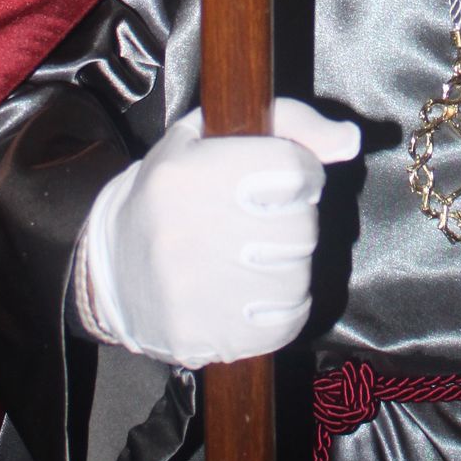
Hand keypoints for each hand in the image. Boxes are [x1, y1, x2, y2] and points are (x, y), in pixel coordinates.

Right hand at [76, 99, 361, 368]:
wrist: (111, 269)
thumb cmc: (173, 193)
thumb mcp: (208, 136)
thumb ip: (288, 123)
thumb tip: (349, 140)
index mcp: (186, 174)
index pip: (291, 168)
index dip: (300, 172)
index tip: (283, 178)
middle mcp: (187, 232)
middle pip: (300, 227)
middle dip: (294, 220)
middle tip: (264, 220)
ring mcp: (194, 292)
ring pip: (296, 277)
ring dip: (288, 266)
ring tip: (254, 257)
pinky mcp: (204, 337)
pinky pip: (285, 322)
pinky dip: (282, 307)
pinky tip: (253, 292)